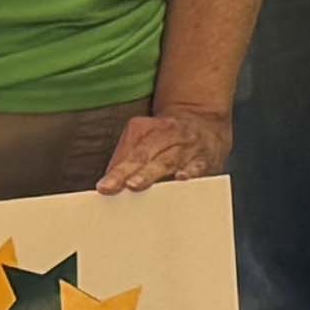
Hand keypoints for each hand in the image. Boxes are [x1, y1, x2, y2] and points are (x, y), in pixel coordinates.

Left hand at [97, 108, 232, 194]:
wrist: (204, 122)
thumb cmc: (168, 137)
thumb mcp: (145, 137)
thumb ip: (126, 158)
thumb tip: (109, 186)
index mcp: (148, 128)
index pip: (130, 151)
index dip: (117, 170)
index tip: (104, 187)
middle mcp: (168, 135)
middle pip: (145, 154)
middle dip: (129, 171)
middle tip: (115, 185)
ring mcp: (187, 146)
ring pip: (168, 160)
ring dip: (152, 172)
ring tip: (136, 184)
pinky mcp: (205, 159)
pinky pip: (198, 165)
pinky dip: (191, 171)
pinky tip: (182, 178)